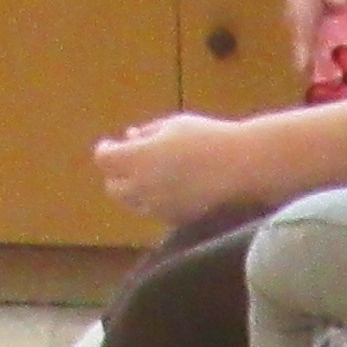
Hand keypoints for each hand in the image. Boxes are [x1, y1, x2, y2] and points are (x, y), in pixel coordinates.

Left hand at [91, 108, 256, 225]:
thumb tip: (130, 138)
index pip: (104, 159)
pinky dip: (155, 201)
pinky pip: (155, 212)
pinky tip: (172, 187)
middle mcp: (141, 187)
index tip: (112, 143)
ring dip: (135, 189)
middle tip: (130, 161)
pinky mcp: (175, 220)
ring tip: (152, 175)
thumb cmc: (208, 138)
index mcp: (137, 158)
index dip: (106, 150)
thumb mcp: (173, 125)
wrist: (241, 167)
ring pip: (133, 204)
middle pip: (113, 187)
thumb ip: (147, 133)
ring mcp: (158, 207)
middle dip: (117, 174)